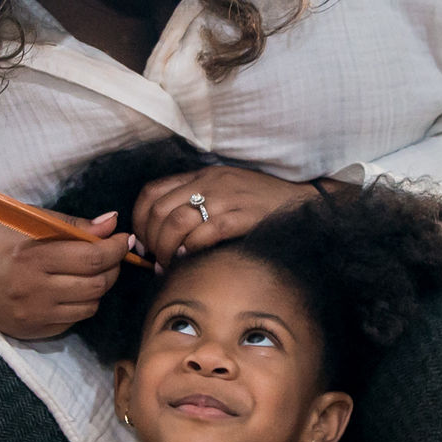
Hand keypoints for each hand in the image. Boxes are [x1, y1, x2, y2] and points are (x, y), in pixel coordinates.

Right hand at [0, 211, 133, 341]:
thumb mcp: (21, 218)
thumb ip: (69, 223)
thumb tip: (111, 224)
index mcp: (31, 255)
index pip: (94, 257)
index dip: (118, 247)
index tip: (124, 238)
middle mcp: (33, 290)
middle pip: (98, 284)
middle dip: (113, 266)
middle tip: (109, 253)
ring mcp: (31, 314)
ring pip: (90, 305)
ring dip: (98, 287)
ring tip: (88, 271)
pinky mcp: (29, 330)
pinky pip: (72, 321)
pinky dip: (79, 304)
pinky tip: (67, 289)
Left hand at [130, 166, 326, 265]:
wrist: (303, 201)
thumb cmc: (261, 203)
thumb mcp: (224, 192)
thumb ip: (195, 205)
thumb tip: (163, 236)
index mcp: (202, 176)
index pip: (151, 193)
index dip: (139, 221)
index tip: (143, 244)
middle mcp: (210, 183)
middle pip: (159, 211)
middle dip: (151, 242)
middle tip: (157, 261)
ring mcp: (227, 198)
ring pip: (177, 221)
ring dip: (167, 249)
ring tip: (171, 265)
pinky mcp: (244, 215)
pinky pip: (207, 231)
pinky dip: (192, 247)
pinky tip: (191, 258)